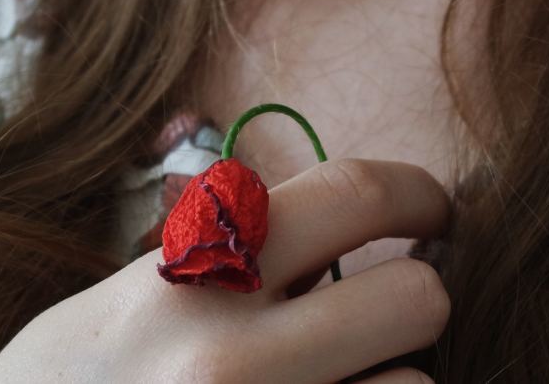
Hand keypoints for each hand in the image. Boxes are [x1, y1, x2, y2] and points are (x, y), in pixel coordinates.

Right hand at [0, 159, 451, 382]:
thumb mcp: (115, 301)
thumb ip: (216, 256)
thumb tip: (327, 224)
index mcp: (183, 280)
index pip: (349, 194)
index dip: (416, 192)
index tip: (432, 211)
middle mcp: (227, 357)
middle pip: (416, 298)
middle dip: (415, 300)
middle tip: (391, 312)